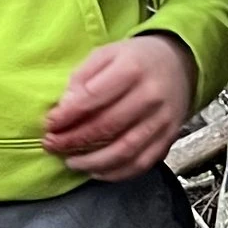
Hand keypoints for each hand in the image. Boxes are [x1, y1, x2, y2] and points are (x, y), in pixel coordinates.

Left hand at [43, 33, 196, 181]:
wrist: (178, 65)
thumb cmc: (135, 60)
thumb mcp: (106, 54)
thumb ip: (82, 78)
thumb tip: (64, 108)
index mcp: (132, 68)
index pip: (93, 97)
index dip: (67, 115)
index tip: (49, 124)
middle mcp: (151, 95)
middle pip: (107, 126)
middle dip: (74, 140)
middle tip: (53, 145)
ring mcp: (163, 119)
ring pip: (124, 150)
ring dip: (92, 162)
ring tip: (71, 162)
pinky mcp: (169, 138)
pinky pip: (142, 163)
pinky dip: (116, 173)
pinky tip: (97, 171)